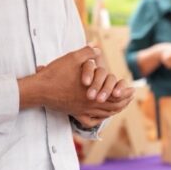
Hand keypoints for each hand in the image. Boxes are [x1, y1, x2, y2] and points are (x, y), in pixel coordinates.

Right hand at [20, 46, 134, 125]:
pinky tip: (102, 117)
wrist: (38, 89)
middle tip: (130, 97)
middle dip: (124, 102)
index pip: (116, 95)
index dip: (125, 92)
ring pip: (104, 114)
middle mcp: (90, 103)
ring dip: (115, 110)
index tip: (131, 90)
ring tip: (121, 105)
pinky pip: (90, 121)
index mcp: (93, 90)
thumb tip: (97, 48)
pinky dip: (99, 119)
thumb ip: (87, 53)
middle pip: (113, 106)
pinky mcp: (74, 114)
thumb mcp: (72, 58)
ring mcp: (82, 110)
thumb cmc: (55, 74)